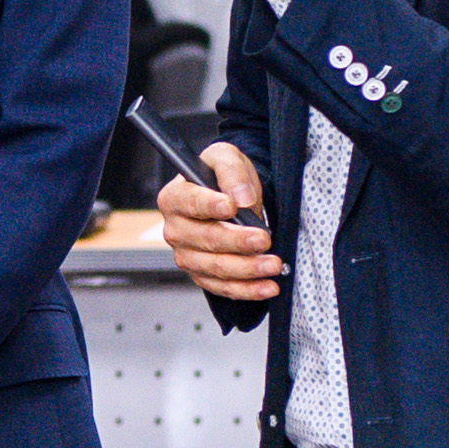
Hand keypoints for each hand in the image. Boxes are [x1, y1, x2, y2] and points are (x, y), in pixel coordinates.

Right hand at [157, 137, 285, 308]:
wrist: (229, 197)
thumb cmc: (222, 177)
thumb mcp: (226, 157)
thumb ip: (231, 171)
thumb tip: (241, 198)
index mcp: (174, 197)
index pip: (190, 202)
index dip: (210, 206)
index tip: (231, 207)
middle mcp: (175, 229)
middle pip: (205, 239)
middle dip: (238, 242)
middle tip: (264, 239)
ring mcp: (186, 255)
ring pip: (215, 268)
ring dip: (247, 269)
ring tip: (273, 264)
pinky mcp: (201, 275)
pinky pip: (221, 287)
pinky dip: (246, 290)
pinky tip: (267, 287)